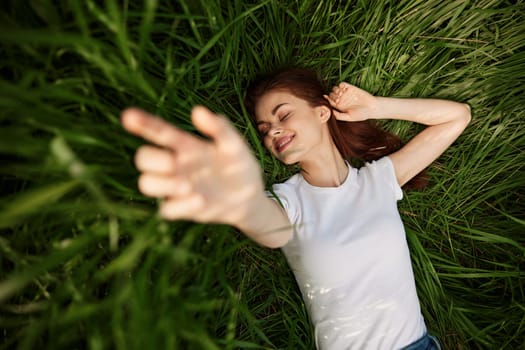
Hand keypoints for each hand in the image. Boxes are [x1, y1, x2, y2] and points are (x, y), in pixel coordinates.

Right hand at [121, 106, 263, 225]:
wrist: (251, 197)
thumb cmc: (239, 166)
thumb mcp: (234, 144)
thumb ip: (219, 128)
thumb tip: (197, 111)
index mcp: (185, 145)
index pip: (158, 132)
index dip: (142, 123)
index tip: (128, 116)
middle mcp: (176, 165)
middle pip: (143, 158)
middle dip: (151, 159)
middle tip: (174, 162)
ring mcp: (176, 187)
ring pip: (146, 183)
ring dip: (161, 184)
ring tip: (187, 185)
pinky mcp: (182, 208)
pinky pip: (165, 209)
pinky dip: (178, 205)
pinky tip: (200, 200)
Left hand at [324, 82, 377, 121]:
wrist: (372, 108)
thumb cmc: (361, 115)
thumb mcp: (349, 117)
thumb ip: (339, 115)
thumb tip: (330, 112)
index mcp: (340, 107)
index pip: (330, 102)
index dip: (327, 100)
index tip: (328, 100)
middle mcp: (342, 99)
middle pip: (331, 94)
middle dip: (332, 95)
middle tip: (338, 98)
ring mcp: (346, 93)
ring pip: (335, 89)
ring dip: (336, 90)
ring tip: (341, 94)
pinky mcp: (351, 88)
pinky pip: (342, 84)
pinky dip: (341, 85)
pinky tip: (344, 88)